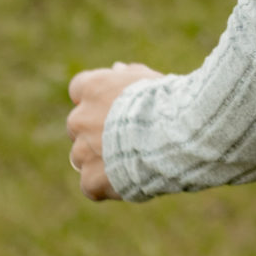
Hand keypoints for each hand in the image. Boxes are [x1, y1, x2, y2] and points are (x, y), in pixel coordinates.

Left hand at [66, 61, 159, 200]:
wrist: (176, 134)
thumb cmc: (167, 102)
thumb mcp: (150, 79)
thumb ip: (128, 75)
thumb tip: (117, 69)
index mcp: (92, 88)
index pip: (79, 89)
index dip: (96, 100)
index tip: (112, 106)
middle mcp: (79, 118)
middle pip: (79, 125)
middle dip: (96, 130)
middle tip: (127, 136)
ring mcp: (82, 151)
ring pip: (82, 156)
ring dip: (99, 159)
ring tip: (132, 161)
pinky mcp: (90, 179)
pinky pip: (91, 185)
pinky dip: (106, 185)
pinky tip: (131, 180)